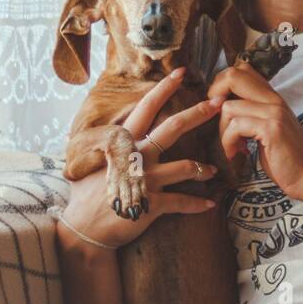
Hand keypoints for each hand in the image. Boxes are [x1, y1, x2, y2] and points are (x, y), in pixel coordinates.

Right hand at [59, 71, 224, 251]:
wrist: (83, 231)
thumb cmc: (87, 196)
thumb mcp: (90, 162)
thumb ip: (106, 146)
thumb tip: (111, 130)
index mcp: (123, 143)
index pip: (146, 108)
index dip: (164, 89)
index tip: (182, 72)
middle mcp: (136, 157)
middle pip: (172, 128)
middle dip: (198, 113)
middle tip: (219, 102)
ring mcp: (145, 180)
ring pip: (185, 166)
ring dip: (204, 169)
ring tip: (213, 171)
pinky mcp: (150, 204)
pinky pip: (182, 201)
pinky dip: (197, 204)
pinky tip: (209, 204)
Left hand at [213, 61, 302, 202]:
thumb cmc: (285, 157)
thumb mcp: (268, 128)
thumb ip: (252, 113)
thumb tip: (221, 106)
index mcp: (272, 97)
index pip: (242, 68)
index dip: (222, 83)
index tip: (219, 107)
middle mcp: (273, 99)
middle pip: (232, 76)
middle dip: (214, 96)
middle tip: (216, 120)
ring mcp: (273, 112)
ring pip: (228, 107)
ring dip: (222, 131)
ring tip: (232, 147)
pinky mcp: (271, 128)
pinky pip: (236, 125)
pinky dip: (229, 142)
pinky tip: (237, 153)